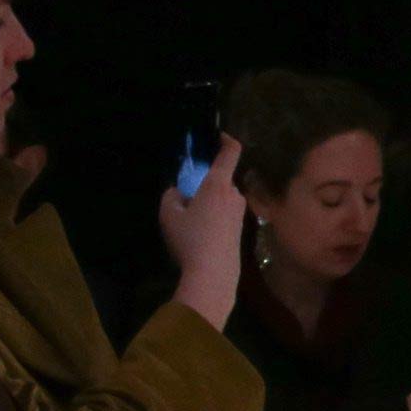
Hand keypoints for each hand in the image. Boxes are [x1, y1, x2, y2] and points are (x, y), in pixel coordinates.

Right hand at [159, 135, 248, 328]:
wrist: (213, 273)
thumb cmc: (190, 239)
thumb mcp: (169, 214)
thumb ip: (171, 196)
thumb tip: (179, 193)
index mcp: (218, 184)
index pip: (230, 153)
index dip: (226, 140)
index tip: (218, 136)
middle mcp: (234, 194)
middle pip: (221, 180)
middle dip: (205, 183)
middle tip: (186, 197)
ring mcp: (241, 212)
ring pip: (223, 198)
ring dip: (209, 202)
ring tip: (190, 221)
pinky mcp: (241, 229)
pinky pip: (225, 213)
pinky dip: (214, 216)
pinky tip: (200, 235)